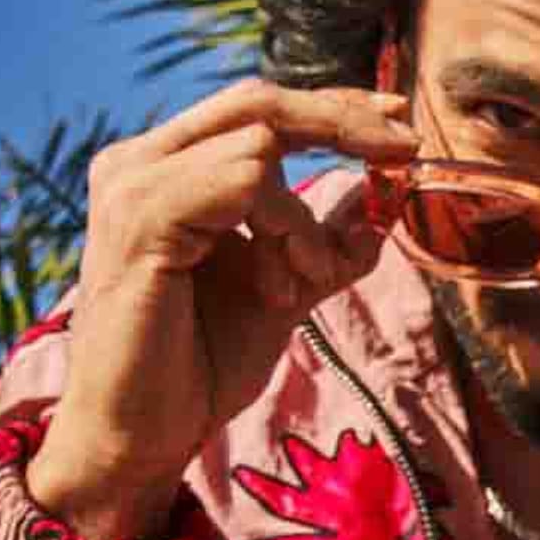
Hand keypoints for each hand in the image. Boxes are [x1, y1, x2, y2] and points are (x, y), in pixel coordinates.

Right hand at [27, 78, 416, 539]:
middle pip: (258, 102)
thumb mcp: (280, 293)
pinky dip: (285, 228)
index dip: (333, 107)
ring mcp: (133, 185)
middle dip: (344, 120)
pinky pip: (243, 183)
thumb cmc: (197, 368)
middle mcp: (138, 162)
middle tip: (406, 150)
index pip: (256, 109)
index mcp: (163, 170)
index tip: (401, 121)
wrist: (141, 436)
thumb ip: (320, 244)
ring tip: (302, 284)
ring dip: (305, 220)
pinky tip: (283, 289)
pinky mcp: (142, 218)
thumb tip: (379, 202)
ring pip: (259, 145)